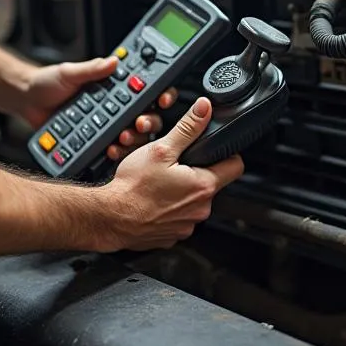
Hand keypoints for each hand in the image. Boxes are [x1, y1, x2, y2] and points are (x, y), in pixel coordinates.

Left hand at [21, 58, 177, 156]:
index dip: (159, 94)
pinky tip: (111, 150)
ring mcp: (106, 126)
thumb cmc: (48, 82)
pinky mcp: (95, 142)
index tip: (162, 98)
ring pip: (132, 135)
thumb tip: (111, 62)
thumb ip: (91, 68)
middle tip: (140, 121)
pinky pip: (112, 149)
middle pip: (145, 115)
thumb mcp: (69, 72)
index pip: (145, 89)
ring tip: (123, 138)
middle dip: (148, 120)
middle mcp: (115, 107)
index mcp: (114, 87)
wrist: (27, 102)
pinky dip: (115, 152)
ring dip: (133, 139)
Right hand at [100, 97, 243, 251]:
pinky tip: (154, 200)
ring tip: (161, 183)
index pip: (236, 166)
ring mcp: (186, 225)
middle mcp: (200, 210)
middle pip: (211, 183)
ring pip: (193, 201)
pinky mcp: (172, 235)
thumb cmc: (133, 188)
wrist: (110, 218)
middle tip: (175, 165)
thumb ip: (187, 128)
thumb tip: (204, 110)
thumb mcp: (161, 149)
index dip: (227, 153)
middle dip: (196, 173)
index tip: (214, 150)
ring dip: (182, 192)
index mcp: (203, 186)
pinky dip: (169, 209)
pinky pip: (178, 218)